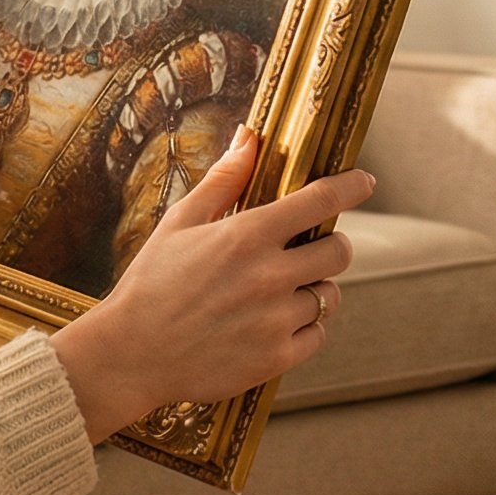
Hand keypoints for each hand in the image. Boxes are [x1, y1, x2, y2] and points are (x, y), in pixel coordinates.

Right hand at [48, 128, 373, 441]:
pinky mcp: (277, 357)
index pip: (320, 200)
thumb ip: (222, 181)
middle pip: (340, 251)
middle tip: (307, 249)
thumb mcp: (179, 223)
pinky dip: (303, 327)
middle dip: (330, 245)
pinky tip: (271, 324)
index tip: (364, 182)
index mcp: (247, 235)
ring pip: (330, 296)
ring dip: (314, 289)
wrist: (131, 355)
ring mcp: (276, 319)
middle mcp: (270, 275)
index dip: (351, 187)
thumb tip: (249, 137)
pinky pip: (317, 334)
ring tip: (278, 293)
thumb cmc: (151, 283)